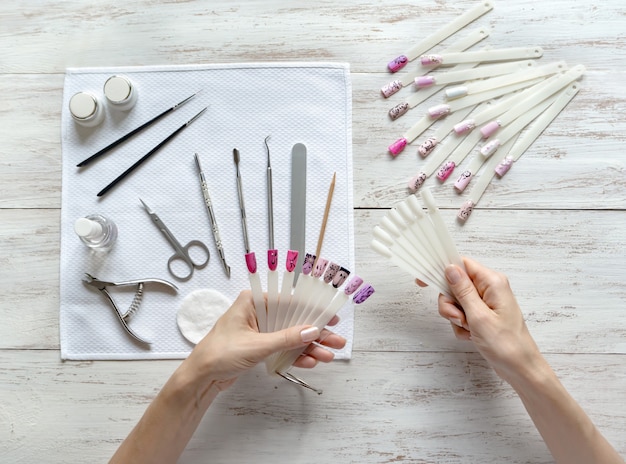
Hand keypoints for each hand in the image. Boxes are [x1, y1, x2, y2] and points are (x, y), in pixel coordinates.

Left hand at [184, 290, 345, 390]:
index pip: (289, 300)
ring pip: (291, 336)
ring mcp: (259, 330)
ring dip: (309, 347)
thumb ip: (285, 338)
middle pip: (293, 319)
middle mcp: (257, 312)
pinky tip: (310, 362)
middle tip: (336, 341)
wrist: (200, 378)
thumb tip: (311, 331)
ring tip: (328, 356)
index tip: (330, 317)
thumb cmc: (218, 354)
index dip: (312, 309)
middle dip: (315, 333)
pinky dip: (296, 355)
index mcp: (253, 301)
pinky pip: (283, 348)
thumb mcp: (256, 345)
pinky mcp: (259, 346)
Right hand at [437, 257, 541, 383]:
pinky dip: (462, 326)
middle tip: (458, 318)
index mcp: (492, 282)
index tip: (424, 280)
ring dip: (456, 317)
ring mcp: (486, 302)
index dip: (442, 270)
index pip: (461, 264)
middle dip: (450, 303)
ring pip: (456, 301)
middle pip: (455, 284)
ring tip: (468, 329)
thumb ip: (462, 290)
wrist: (520, 369)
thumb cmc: (506, 345)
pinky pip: (462, 314)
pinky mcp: (483, 315)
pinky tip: (471, 336)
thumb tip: (450, 268)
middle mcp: (489, 289)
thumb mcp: (479, 316)